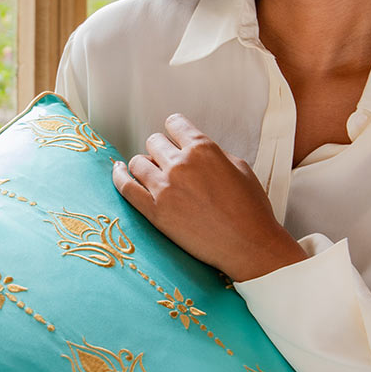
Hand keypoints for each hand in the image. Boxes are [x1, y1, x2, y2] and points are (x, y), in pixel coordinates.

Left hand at [112, 114, 307, 281]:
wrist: (249, 247)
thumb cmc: (251, 210)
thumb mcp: (240, 168)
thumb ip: (214, 154)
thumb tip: (194, 151)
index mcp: (204, 149)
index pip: (174, 124)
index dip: (175, 131)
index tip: (174, 138)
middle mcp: (181, 164)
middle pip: (155, 141)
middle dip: (161, 150)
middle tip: (169, 163)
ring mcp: (165, 188)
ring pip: (138, 162)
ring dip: (145, 164)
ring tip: (152, 174)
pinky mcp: (155, 212)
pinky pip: (125, 186)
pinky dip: (119, 176)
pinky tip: (119, 171)